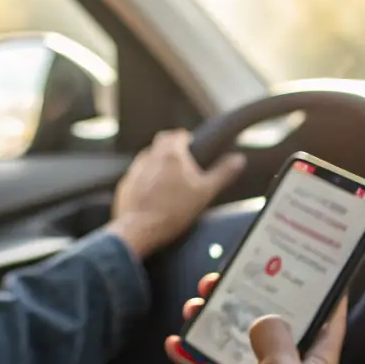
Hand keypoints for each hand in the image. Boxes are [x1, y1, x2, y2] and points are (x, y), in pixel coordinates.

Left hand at [106, 130, 245, 259]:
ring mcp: (135, 170)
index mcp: (170, 154)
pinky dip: (146, 178)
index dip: (186, 138)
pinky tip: (153, 193)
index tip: (191, 144)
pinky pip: (137, 175)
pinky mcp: (126, 184)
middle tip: (182, 157)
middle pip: (161, 142)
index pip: (178, 135)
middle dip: (171, 146)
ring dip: (158, 162)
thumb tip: (239, 160)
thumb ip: (223, 173)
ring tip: (169, 177)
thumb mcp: (206, 192)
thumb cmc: (174, 211)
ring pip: (148, 157)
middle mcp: (150, 156)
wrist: (140, 229)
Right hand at [164, 273, 346, 363]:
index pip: (331, 316)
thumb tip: (264, 317)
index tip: (312, 257)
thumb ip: (276, 340)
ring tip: (196, 305)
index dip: (325, 286)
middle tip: (228, 274)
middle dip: (252, 293)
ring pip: (241, 337)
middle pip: (276, 319)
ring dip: (218, 318)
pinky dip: (196, 353)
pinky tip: (176, 342)